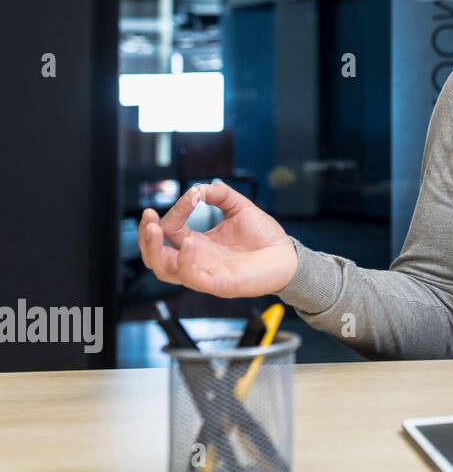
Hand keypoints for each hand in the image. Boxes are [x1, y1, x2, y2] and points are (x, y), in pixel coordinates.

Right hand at [138, 181, 297, 297]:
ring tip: (157, 229)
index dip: (176, 211)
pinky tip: (189, 243)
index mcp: (198, 243)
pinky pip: (191, 278)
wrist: (287, 256)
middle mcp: (197, 260)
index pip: (172, 229)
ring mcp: (205, 273)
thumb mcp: (240, 208)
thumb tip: (201, 188)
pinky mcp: (217, 283)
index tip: (192, 196)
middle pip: (155, 256)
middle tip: (148, 217)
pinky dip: (184, 262)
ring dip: (154, 250)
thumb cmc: (265, 237)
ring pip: (164, 271)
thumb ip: (221, 194)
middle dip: (146, 237)